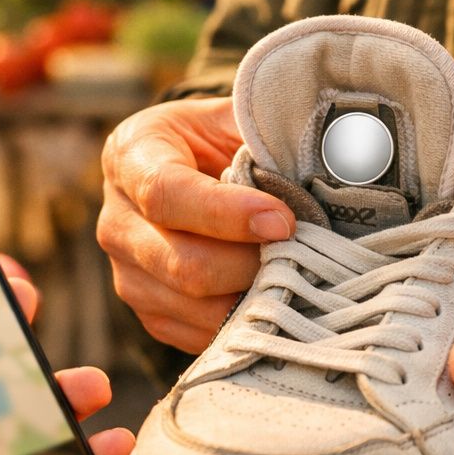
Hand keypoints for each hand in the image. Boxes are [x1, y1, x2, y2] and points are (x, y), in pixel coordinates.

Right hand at [97, 97, 293, 351]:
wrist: (192, 171)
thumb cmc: (222, 141)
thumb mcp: (237, 120)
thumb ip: (269, 135)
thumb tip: (337, 160)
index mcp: (131, 155)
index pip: (165, 193)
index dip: (226, 213)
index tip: (283, 221)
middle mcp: (116, 220)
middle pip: (181, 264)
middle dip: (252, 265)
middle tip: (303, 254)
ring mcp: (127, 275)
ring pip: (194, 306)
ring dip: (253, 297)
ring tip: (295, 276)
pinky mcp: (150, 314)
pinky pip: (200, 335)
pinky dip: (244, 322)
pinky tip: (275, 298)